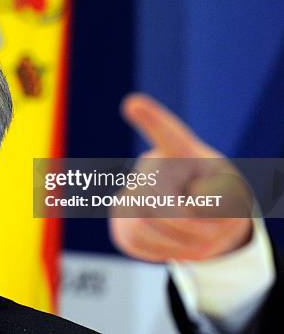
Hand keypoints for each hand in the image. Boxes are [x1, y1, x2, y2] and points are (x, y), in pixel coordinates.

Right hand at [109, 93, 252, 261]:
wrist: (200, 221)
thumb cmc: (218, 200)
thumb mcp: (233, 199)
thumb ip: (217, 204)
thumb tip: (175, 213)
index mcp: (181, 153)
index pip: (170, 135)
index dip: (152, 119)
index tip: (133, 103)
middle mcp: (151, 168)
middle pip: (167, 204)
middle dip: (196, 225)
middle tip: (209, 224)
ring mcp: (131, 197)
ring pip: (148, 226)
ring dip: (183, 241)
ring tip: (194, 233)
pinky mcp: (121, 226)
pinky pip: (140, 243)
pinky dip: (166, 250)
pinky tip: (174, 240)